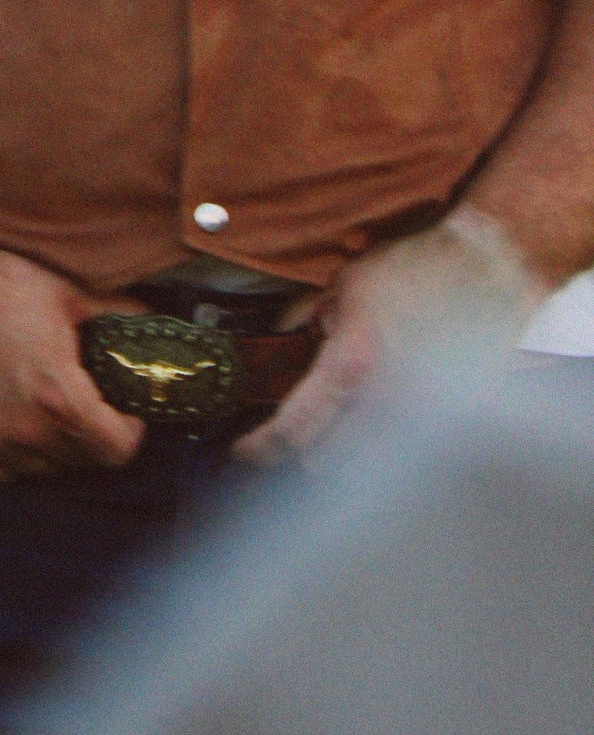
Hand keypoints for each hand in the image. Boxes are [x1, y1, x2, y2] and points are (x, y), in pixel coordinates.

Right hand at [0, 240, 145, 481]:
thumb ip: (117, 315)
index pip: (118, 451)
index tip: (123, 411)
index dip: (130, 429)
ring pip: (42, 469)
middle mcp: (22, 431)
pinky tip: (8, 417)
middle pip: (82, 461)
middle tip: (83, 402)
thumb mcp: (68, 294)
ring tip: (43, 408)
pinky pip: (0, 470)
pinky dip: (11, 453)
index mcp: (57, 398)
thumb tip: (146, 323)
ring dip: (52, 447)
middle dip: (92, 434)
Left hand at [233, 212, 540, 466]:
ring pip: (370, 468)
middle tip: (287, 441)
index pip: (294, 426)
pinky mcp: (456, 421)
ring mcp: (427, 416)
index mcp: (352, 363)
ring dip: (344, 459)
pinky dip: (387, 452)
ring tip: (331, 440)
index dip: (261, 445)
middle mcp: (389, 399)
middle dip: (302, 452)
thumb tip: (274, 342)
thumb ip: (303, 321)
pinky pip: (412, 454)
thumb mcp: (342, 285)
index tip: (245, 451)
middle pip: (328, 461)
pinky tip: (378, 432)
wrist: (488, 266)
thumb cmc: (418, 267)